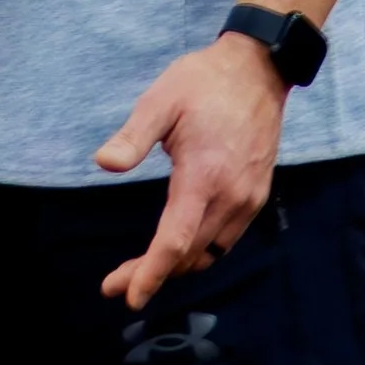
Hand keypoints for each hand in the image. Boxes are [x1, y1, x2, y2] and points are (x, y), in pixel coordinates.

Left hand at [95, 35, 285, 310]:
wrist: (259, 68)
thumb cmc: (205, 82)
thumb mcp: (161, 100)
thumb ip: (133, 137)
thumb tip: (104, 164)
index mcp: (204, 176)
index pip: (174, 241)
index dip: (150, 274)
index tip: (127, 296)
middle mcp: (231, 196)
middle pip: (188, 254)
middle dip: (152, 274)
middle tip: (115, 284)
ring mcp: (248, 198)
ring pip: (209, 252)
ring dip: (176, 267)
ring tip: (142, 272)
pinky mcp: (256, 195)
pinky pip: (226, 239)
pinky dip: (199, 252)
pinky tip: (178, 248)